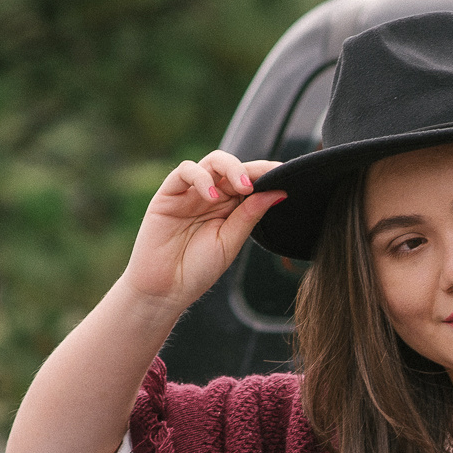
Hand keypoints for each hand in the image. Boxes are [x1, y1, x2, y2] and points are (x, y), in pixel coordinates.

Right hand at [121, 151, 284, 312]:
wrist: (164, 290)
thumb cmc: (197, 270)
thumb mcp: (230, 242)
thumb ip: (249, 215)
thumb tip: (278, 192)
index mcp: (230, 207)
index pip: (251, 181)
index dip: (267, 174)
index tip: (287, 175)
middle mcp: (212, 195)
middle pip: (234, 167)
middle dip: (252, 170)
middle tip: (264, 182)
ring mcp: (190, 193)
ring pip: (212, 162)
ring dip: (231, 168)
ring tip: (243, 189)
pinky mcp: (168, 194)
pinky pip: (185, 172)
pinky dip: (201, 178)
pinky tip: (213, 196)